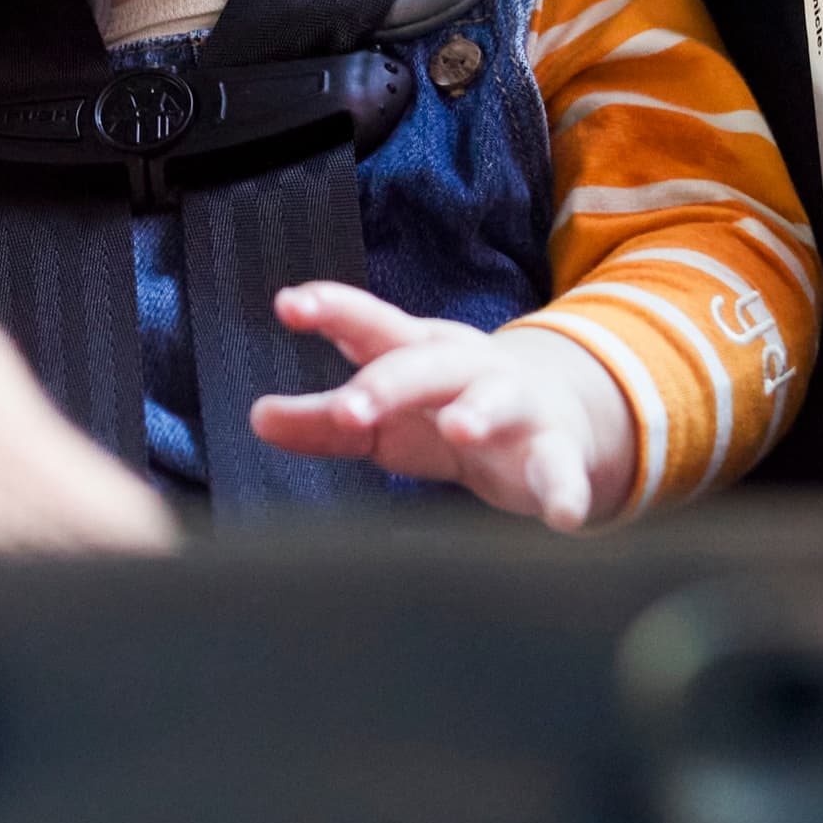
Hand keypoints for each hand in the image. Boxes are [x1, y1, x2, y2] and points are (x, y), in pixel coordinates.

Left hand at [247, 283, 637, 530]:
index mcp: (418, 349)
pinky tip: (562, 517)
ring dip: (478, 410)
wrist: (551, 417)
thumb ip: (323, 420)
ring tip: (459, 426)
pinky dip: (564, 490)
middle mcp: (466, 366)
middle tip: (348, 410)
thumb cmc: (443, 409)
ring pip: (497, 399)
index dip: (331, 309)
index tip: (288, 305)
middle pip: (425, 364)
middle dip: (387, 382)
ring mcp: (515, 405)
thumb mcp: (383, 417)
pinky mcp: (554, 451)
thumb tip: (258, 418)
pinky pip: (561, 469)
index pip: (370, 324)